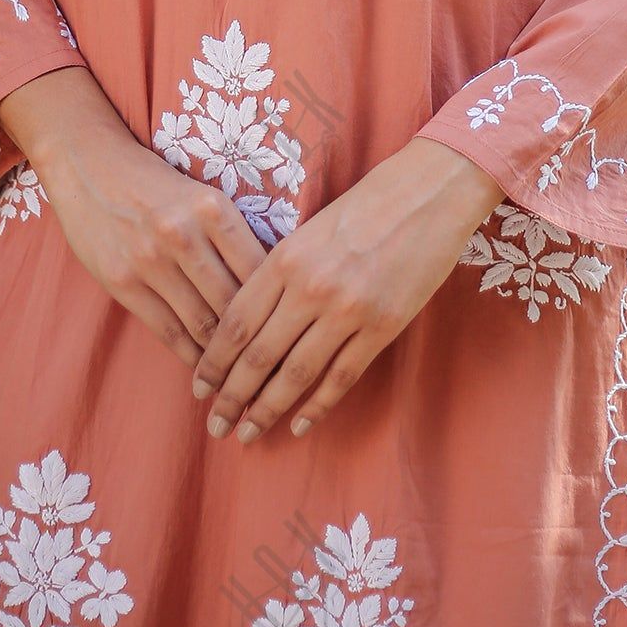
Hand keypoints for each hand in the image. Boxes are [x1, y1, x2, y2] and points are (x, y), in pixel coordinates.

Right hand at [0, 66, 270, 367]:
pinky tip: (204, 368)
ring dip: (224, 356)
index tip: (293, 333)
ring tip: (243, 378)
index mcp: (213, 208)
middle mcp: (184, 234)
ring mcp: (150, 260)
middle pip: (234, 303)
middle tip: (276, 368)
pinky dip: (190, 354)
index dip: (279, 307)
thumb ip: (231, 235)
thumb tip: (271, 287)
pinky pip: (167, 330)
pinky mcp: (122, 281)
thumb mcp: (201, 195)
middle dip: (256, 341)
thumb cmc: (155, 183)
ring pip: (202, 323)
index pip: (259, 270)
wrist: (89, 165)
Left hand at [190, 136, 502, 444]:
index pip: (236, 322)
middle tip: (215, 426)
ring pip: (296, 373)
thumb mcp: (310, 229)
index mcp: (285, 258)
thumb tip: (251, 321)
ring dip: (267, 409)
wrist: (428, 193)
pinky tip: (299, 424)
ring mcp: (347, 310)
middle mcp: (310, 288)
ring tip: (247, 433)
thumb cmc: (366, 205)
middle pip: (259, 355)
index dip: (214, 361)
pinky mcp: (383, 326)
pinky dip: (317, 405)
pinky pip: (342, 376)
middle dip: (232, 396)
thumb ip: (281, 271)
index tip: (199, 388)